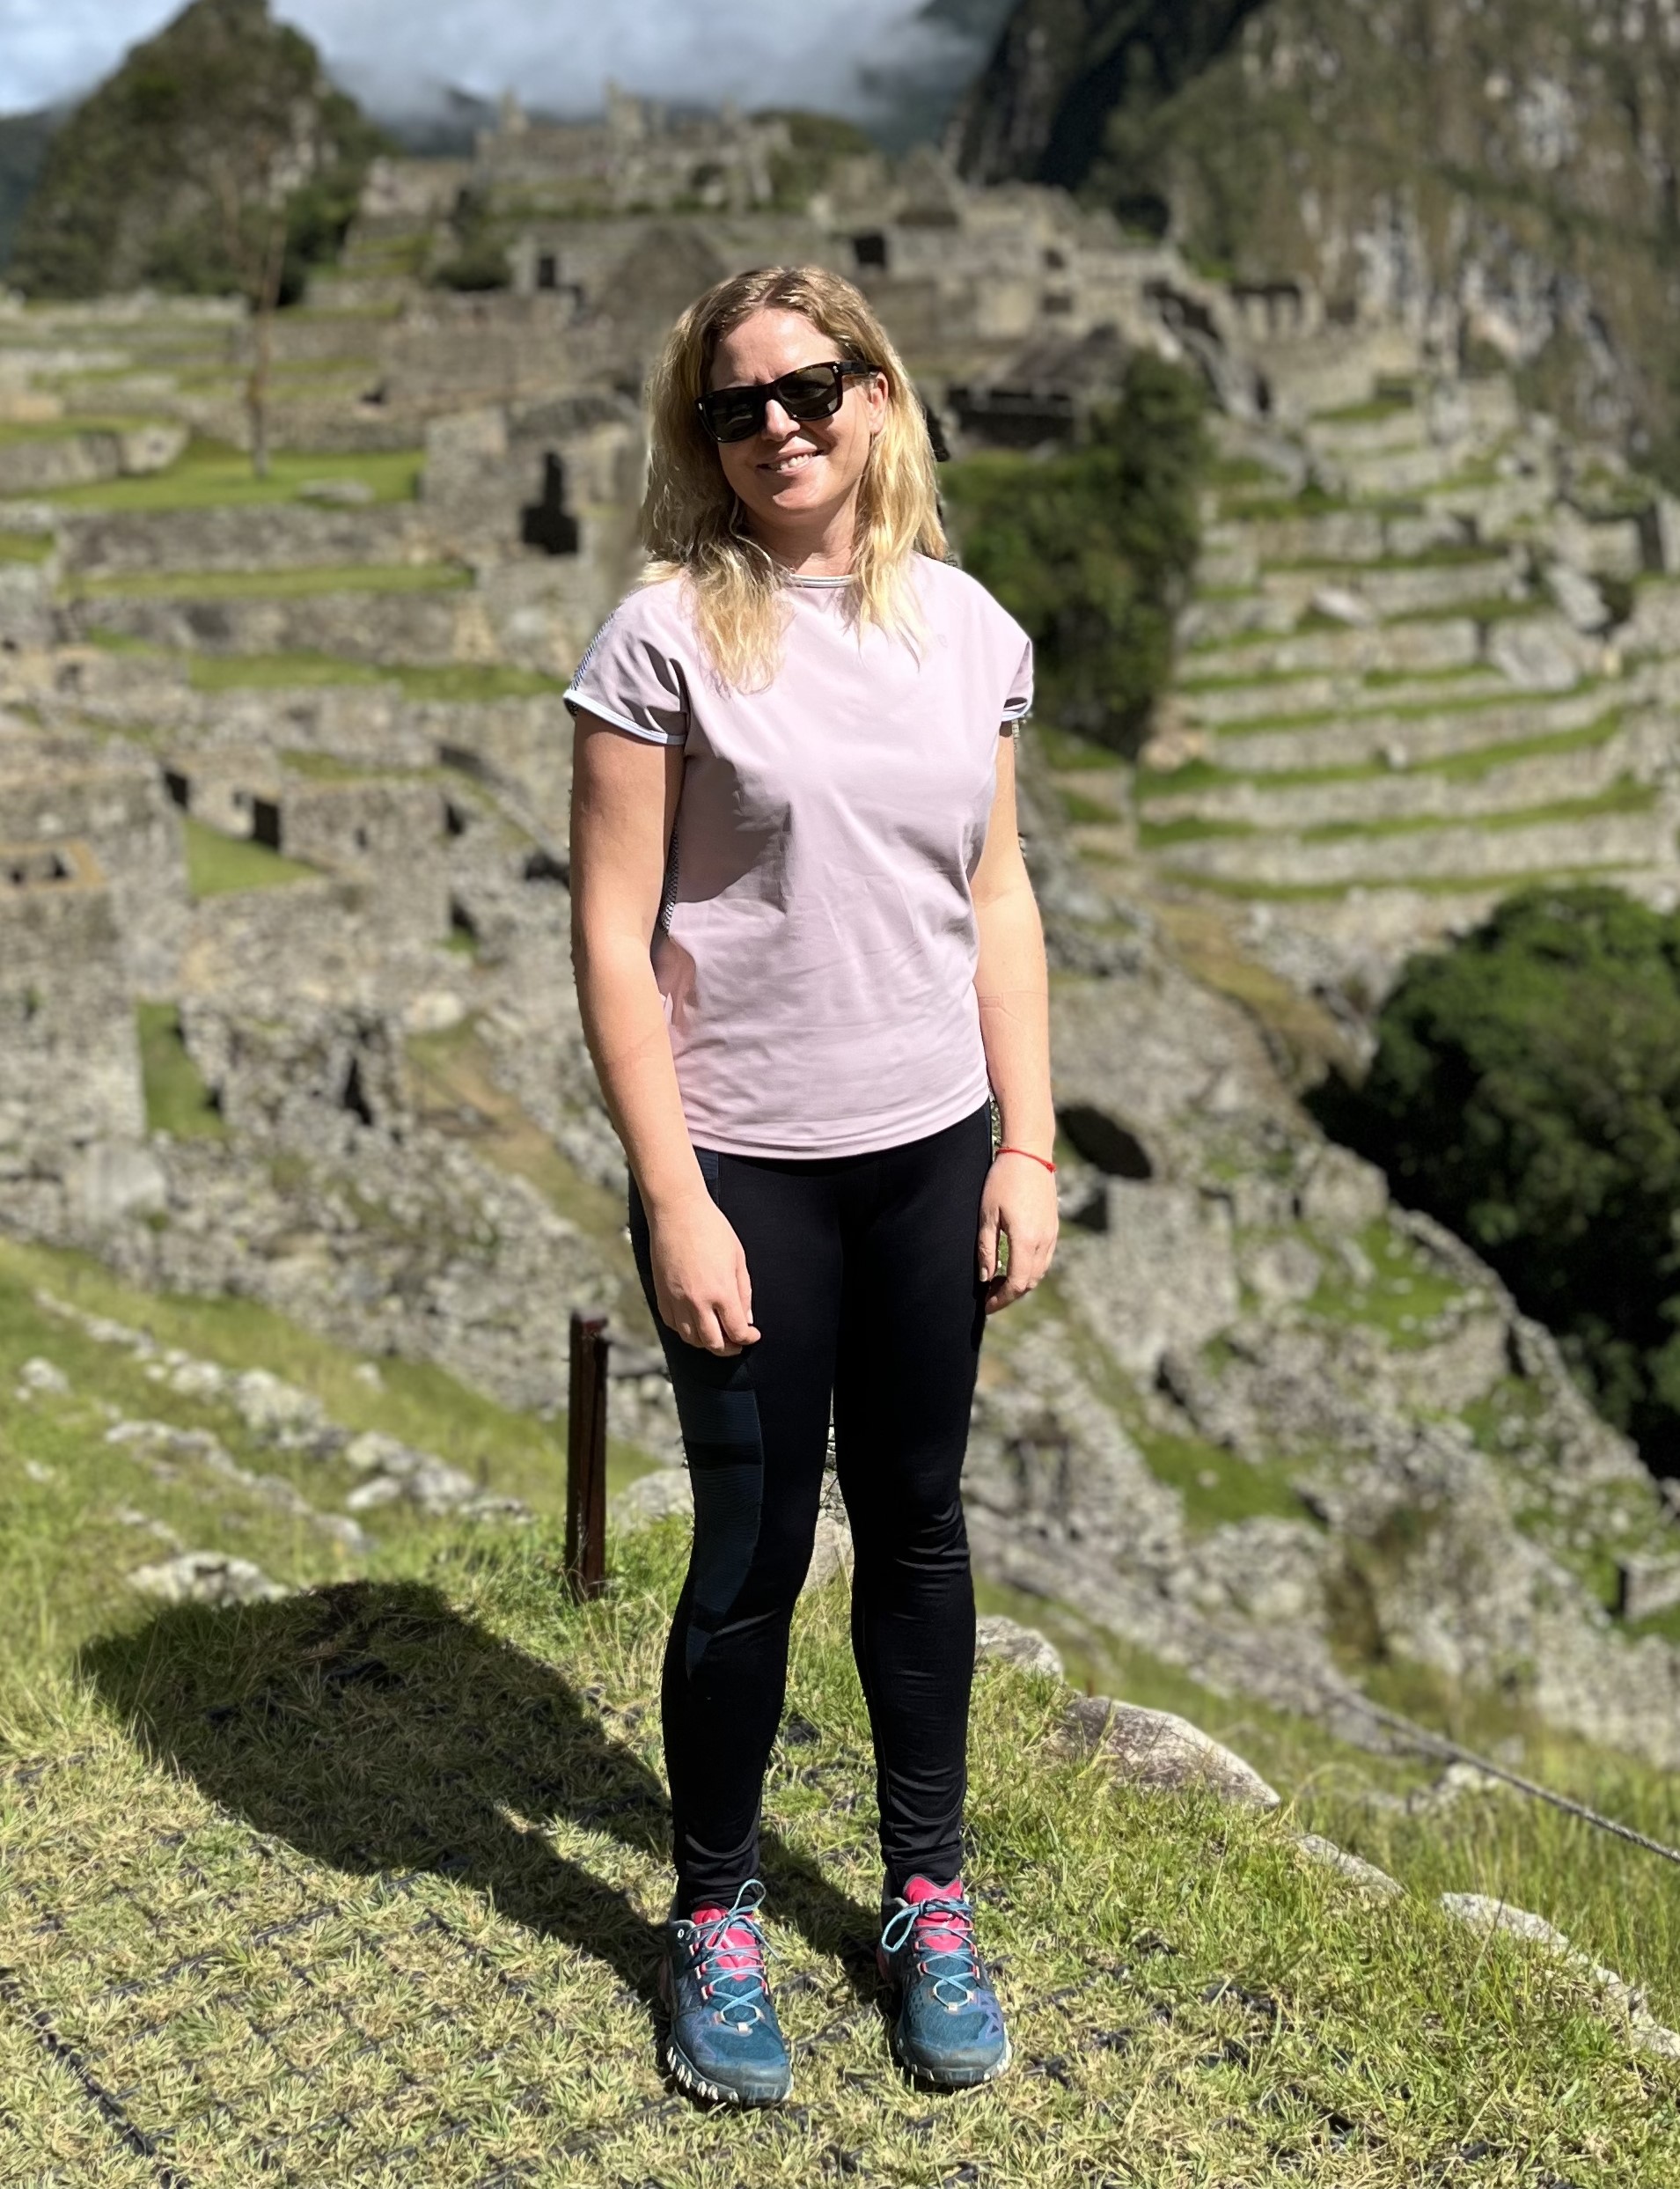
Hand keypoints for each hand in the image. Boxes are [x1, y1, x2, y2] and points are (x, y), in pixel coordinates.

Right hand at [648, 1191, 760, 1355]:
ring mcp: (676, 1300)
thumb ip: (744, 1292)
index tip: (753, 1334)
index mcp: (721, 1291)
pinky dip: (686, 1331)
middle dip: (729, 1348)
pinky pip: (673, 1325)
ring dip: (707, 1342)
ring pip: (691, 1339)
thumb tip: (746, 1318)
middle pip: (714, 1343)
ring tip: (717, 1334)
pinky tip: (696, 1323)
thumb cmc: (711, 1229)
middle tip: (737, 1342)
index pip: (737, 1331)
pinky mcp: (662, 1295)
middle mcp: (697, 1301)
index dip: (748, 1338)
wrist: (677, 1212)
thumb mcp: (738, 1258)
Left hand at [977, 1153, 1058, 1313]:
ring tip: (998, 1283)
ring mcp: (1052, 1234)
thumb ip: (986, 1248)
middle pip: (1030, 1282)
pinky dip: (1030, 1269)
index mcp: (1026, 1239)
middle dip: (1010, 1294)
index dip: (1001, 1299)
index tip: (986, 1305)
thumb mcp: (987, 1214)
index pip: (1017, 1283)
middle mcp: (1043, 1241)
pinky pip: (1044, 1258)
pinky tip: (1013, 1264)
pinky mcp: (1053, 1227)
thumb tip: (984, 1278)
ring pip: (1039, 1271)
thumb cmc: (1003, 1180)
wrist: (1030, 1154)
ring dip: (1021, 1283)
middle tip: (988, 1297)